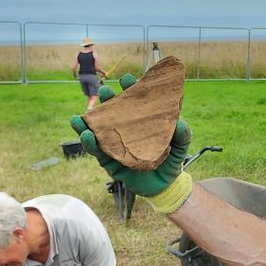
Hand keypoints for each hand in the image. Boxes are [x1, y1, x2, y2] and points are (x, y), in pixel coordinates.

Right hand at [70, 74, 192, 210]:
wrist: (164, 186)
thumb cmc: (172, 161)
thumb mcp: (181, 146)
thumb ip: (182, 135)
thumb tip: (179, 123)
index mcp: (144, 121)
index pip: (136, 102)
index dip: (131, 89)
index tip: (127, 79)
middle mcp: (127, 130)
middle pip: (115, 111)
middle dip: (108, 100)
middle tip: (105, 91)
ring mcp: (116, 144)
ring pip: (100, 129)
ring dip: (91, 121)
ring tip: (83, 114)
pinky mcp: (109, 160)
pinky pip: (97, 151)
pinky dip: (89, 143)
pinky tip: (86, 135)